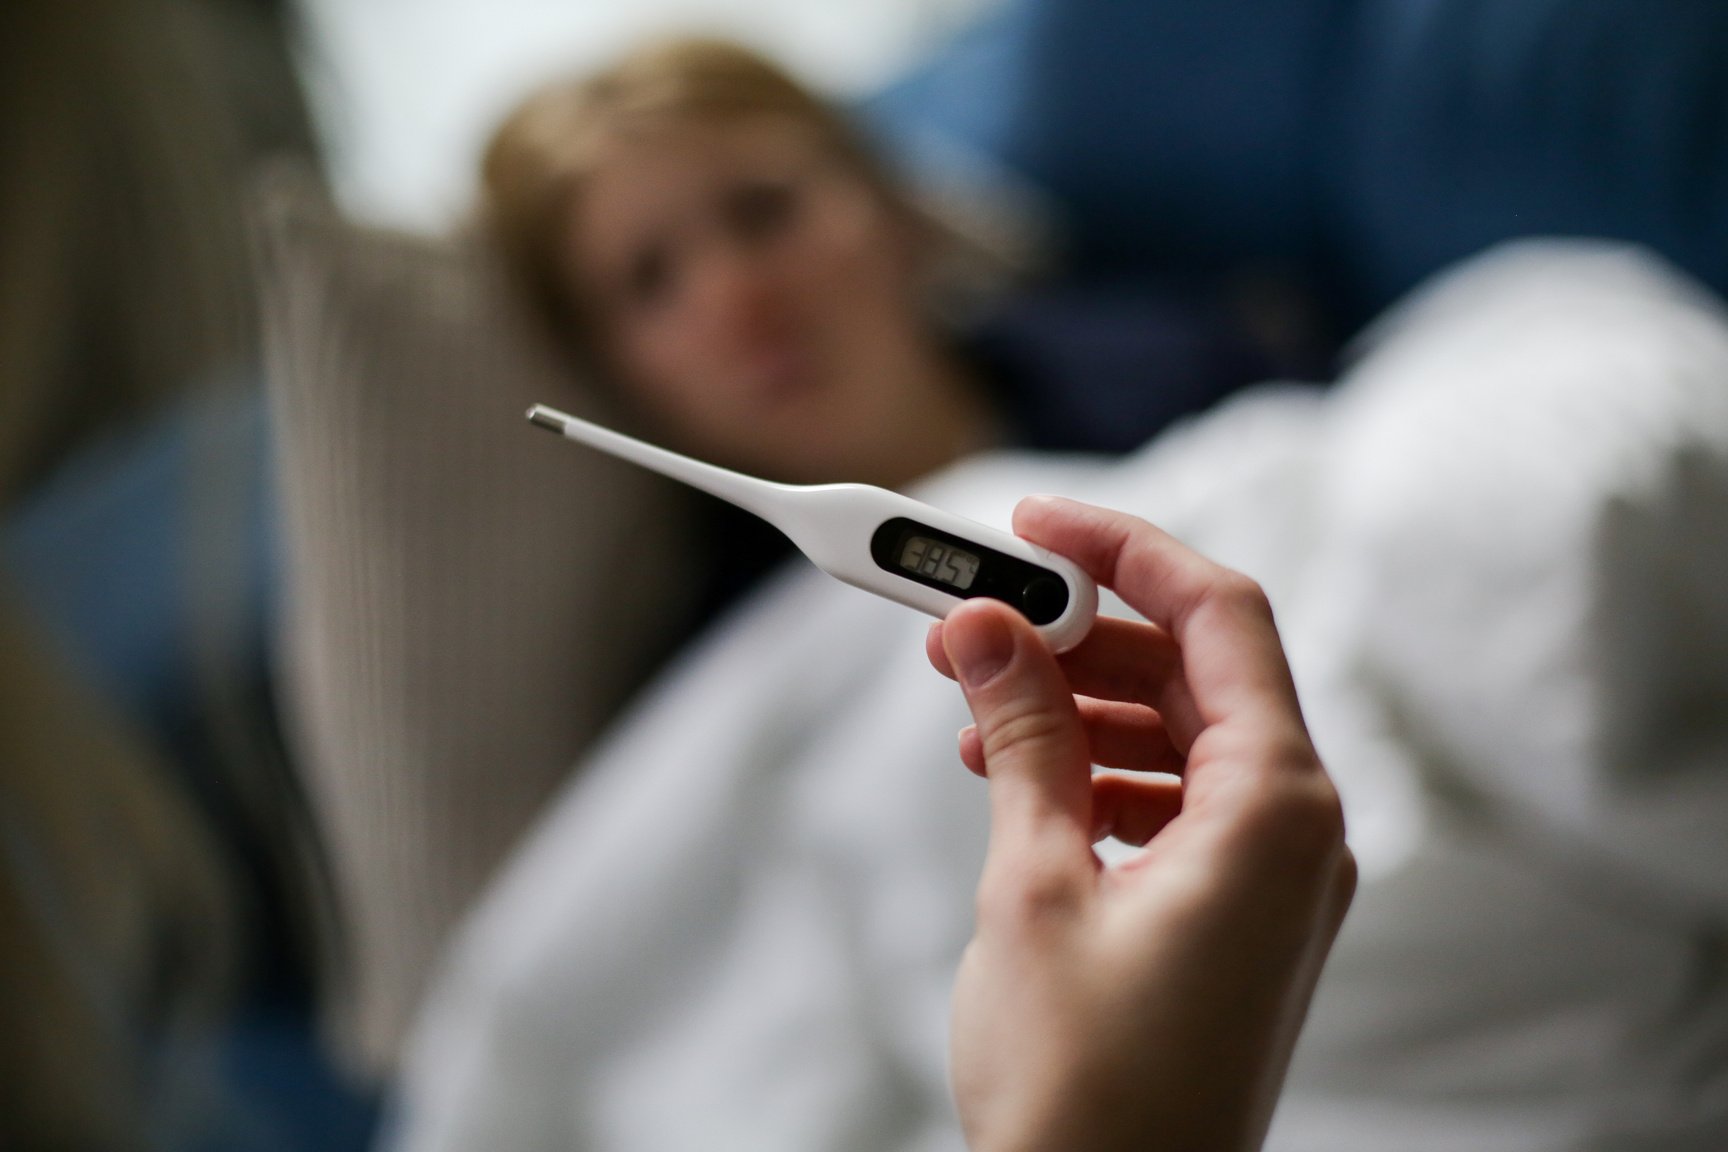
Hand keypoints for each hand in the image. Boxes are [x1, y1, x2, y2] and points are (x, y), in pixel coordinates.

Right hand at [926, 496, 1354, 1151]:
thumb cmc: (1085, 1086)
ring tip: (973, 705)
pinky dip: (1098, 772)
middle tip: (972, 616)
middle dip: (1080, 630)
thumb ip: (1022, 738)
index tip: (1034, 520)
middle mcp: (1296, 832)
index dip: (1124, 548)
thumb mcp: (1033, 884)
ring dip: (1080, 703)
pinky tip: (1017, 779)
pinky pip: (1177, 802)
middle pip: (1195, 670)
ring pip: (1180, 736)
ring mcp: (1272, 879)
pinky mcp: (1237, 917)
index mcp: (1275, 807)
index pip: (1219, 614)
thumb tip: (984, 627)